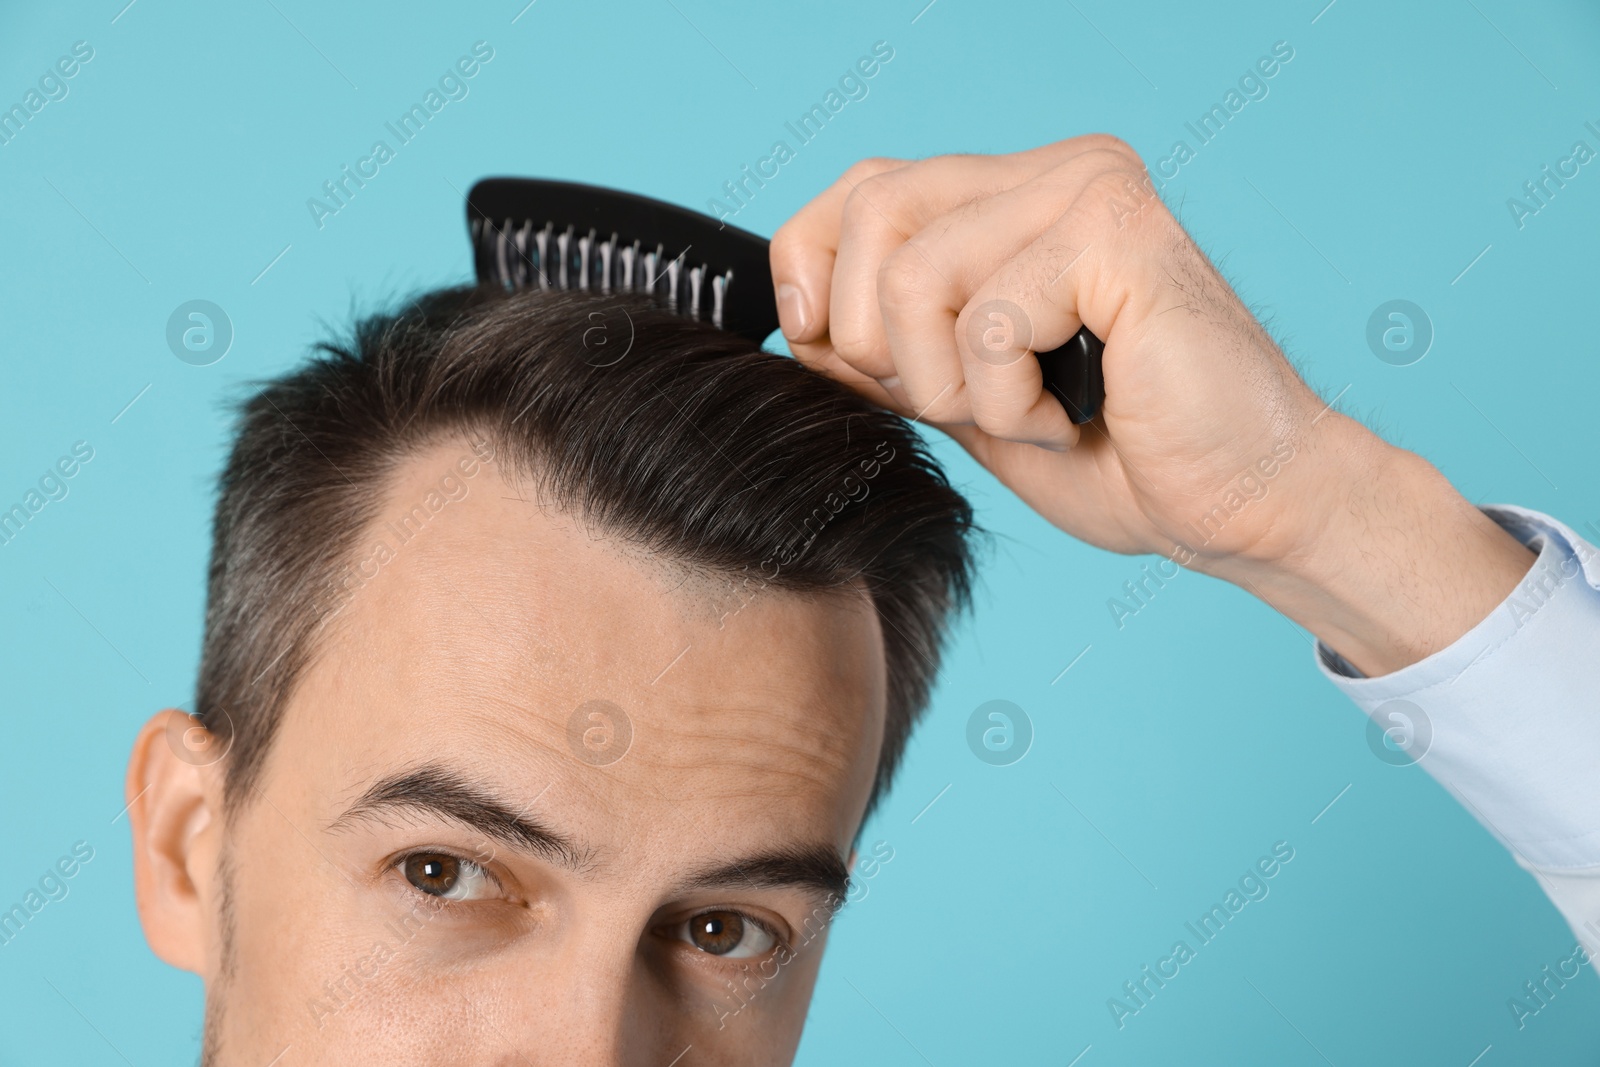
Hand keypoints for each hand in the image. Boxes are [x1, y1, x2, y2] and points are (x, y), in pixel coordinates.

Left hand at [771, 136, 1533, 674]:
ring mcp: (1090, 192)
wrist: (1243, 508)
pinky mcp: (1119, 239)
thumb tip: (798, 323)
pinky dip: (1010, 405)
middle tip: (961, 402)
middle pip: (873, 215)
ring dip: (954, 387)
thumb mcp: (968, 401)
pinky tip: (1073, 417)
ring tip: (1031, 414)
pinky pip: (987, 324)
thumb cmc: (1121, 458)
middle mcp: (1055, 171)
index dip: (814, 273)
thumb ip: (891, 349)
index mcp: (1017, 193)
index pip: (861, 188)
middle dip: (881, 344)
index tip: (839, 354)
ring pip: (917, 278)